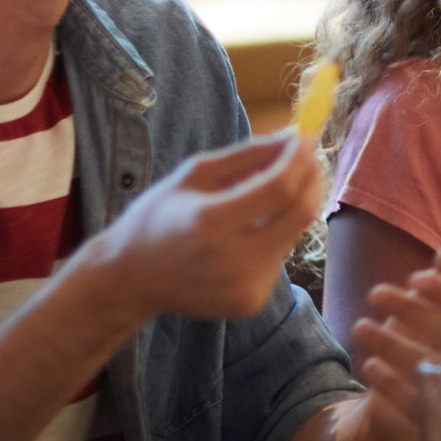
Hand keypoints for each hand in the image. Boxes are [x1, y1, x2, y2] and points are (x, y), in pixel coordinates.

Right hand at [82, 134, 324, 325]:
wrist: (130, 279)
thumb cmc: (158, 218)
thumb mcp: (195, 174)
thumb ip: (248, 155)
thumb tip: (295, 137)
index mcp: (210, 221)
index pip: (279, 188)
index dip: (299, 160)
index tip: (306, 139)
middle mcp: (231, 260)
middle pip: (299, 214)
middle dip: (311, 180)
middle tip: (308, 159)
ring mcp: (243, 287)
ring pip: (292, 235)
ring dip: (289, 209)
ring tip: (259, 198)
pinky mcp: (250, 303)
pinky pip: (278, 259)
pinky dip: (273, 238)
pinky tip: (243, 237)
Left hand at [346, 235, 440, 440]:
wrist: (397, 407)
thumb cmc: (422, 347)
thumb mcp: (431, 310)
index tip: (416, 277)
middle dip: (414, 310)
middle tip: (375, 292)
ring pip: (433, 370)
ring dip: (393, 344)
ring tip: (360, 327)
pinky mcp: (433, 429)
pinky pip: (414, 409)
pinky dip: (389, 385)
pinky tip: (370, 365)